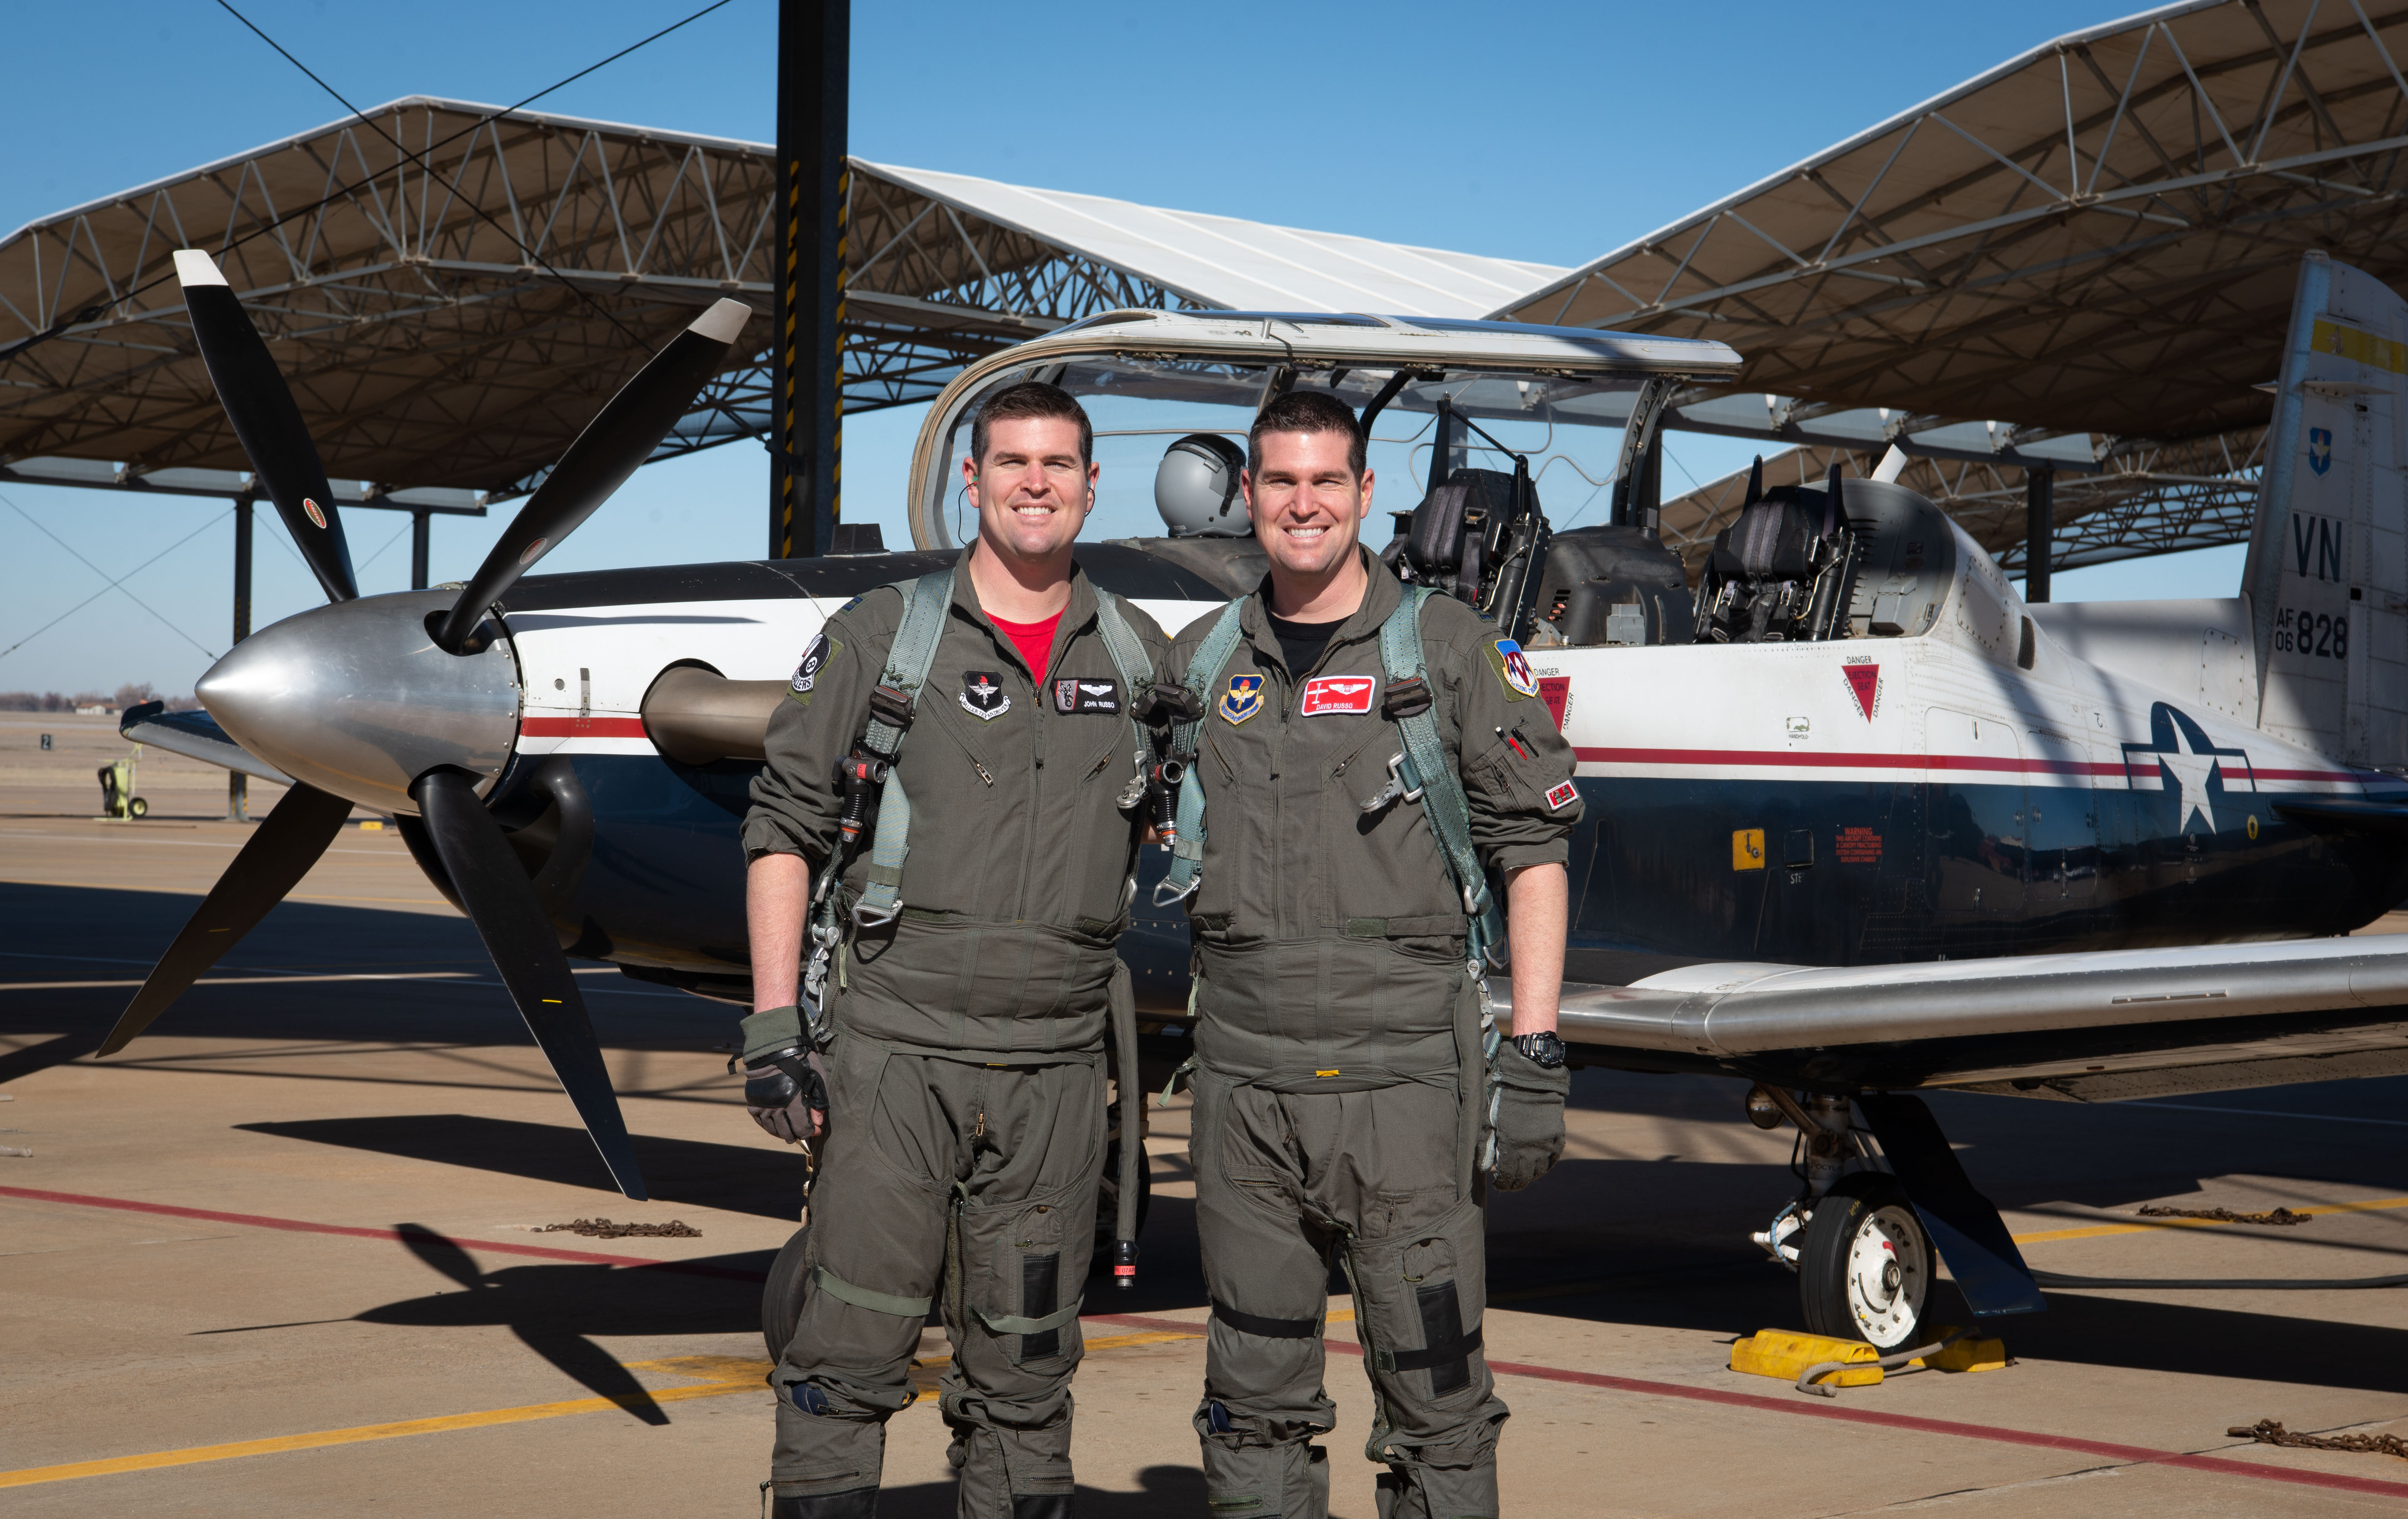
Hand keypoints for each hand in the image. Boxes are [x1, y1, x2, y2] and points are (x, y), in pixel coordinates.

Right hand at [744, 1046, 828, 1144]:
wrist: (776, 1049)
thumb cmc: (802, 1062)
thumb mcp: (818, 1079)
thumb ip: (818, 1103)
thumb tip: (818, 1123)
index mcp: (793, 1102)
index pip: (801, 1129)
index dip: (810, 1132)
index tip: (815, 1129)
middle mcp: (776, 1107)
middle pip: (786, 1133)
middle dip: (797, 1134)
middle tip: (802, 1131)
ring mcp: (762, 1106)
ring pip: (772, 1129)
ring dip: (782, 1132)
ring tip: (790, 1130)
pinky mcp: (753, 1102)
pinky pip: (760, 1122)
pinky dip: (769, 1126)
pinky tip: (776, 1123)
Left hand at [1488, 1039, 1567, 1190]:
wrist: (1531, 1079)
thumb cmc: (1503, 1097)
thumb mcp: (1488, 1119)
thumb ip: (1485, 1145)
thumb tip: (1485, 1169)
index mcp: (1512, 1146)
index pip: (1508, 1176)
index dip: (1502, 1184)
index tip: (1498, 1185)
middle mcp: (1531, 1149)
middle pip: (1525, 1178)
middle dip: (1515, 1184)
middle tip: (1509, 1185)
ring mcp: (1547, 1143)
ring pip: (1540, 1171)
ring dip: (1530, 1176)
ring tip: (1522, 1176)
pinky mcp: (1557, 1136)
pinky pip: (1553, 1158)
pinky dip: (1546, 1166)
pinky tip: (1539, 1167)